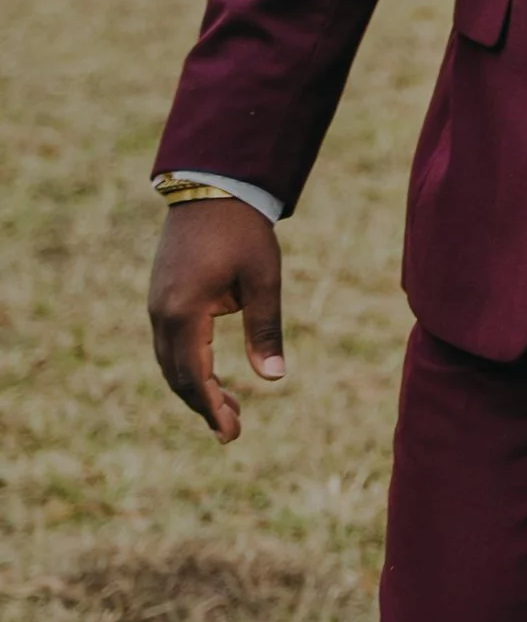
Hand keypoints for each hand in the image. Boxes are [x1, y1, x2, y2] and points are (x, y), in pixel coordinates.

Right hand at [148, 200, 286, 440]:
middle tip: (233, 430)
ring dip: (195, 388)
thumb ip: (265, 330)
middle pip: (177, 376)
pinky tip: (211, 375)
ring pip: (169, 362)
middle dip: (203, 405)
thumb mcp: (263, 281)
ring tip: (228, 407)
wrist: (211, 188)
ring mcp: (157, 304)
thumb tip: (274, 379)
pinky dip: (187, 366)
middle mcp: (162, 313)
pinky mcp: (161, 297)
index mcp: (185, 312)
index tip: (231, 432)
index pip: (194, 375)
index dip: (211, 407)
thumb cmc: (243, 233)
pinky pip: (169, 343)